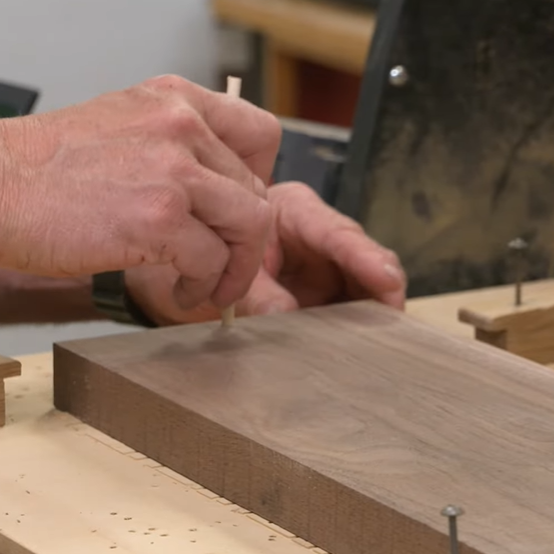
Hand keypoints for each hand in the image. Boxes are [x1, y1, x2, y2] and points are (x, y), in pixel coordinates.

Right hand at [0, 74, 280, 309]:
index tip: (241, 209)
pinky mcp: (159, 218)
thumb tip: (219, 188)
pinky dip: (205, 286)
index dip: (261, 178)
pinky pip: (212, 260)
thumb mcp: (122, 125)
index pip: (261, 132)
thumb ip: (174, 143)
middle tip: (227, 264)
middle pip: (257, 189)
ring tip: (212, 286)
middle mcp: (182, 126)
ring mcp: (174, 171)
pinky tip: (184, 292)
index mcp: (175, 100)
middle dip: (247, 239)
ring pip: (250, 225)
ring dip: (237, 268)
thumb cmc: (43, 167)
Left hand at [126, 182, 406, 324]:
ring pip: (359, 283)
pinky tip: (367, 342)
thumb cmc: (184, 260)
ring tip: (386, 331)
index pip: (335, 231)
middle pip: (358, 255)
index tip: (387, 279)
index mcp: (289, 211)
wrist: (159, 278)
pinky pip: (345, 305)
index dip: (365, 256)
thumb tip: (286, 316)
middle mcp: (312, 234)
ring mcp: (318, 264)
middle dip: (379, 282)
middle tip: (394, 311)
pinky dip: (356, 323)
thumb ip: (253, 292)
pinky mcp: (318, 293)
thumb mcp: (213, 274)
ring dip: (370, 307)